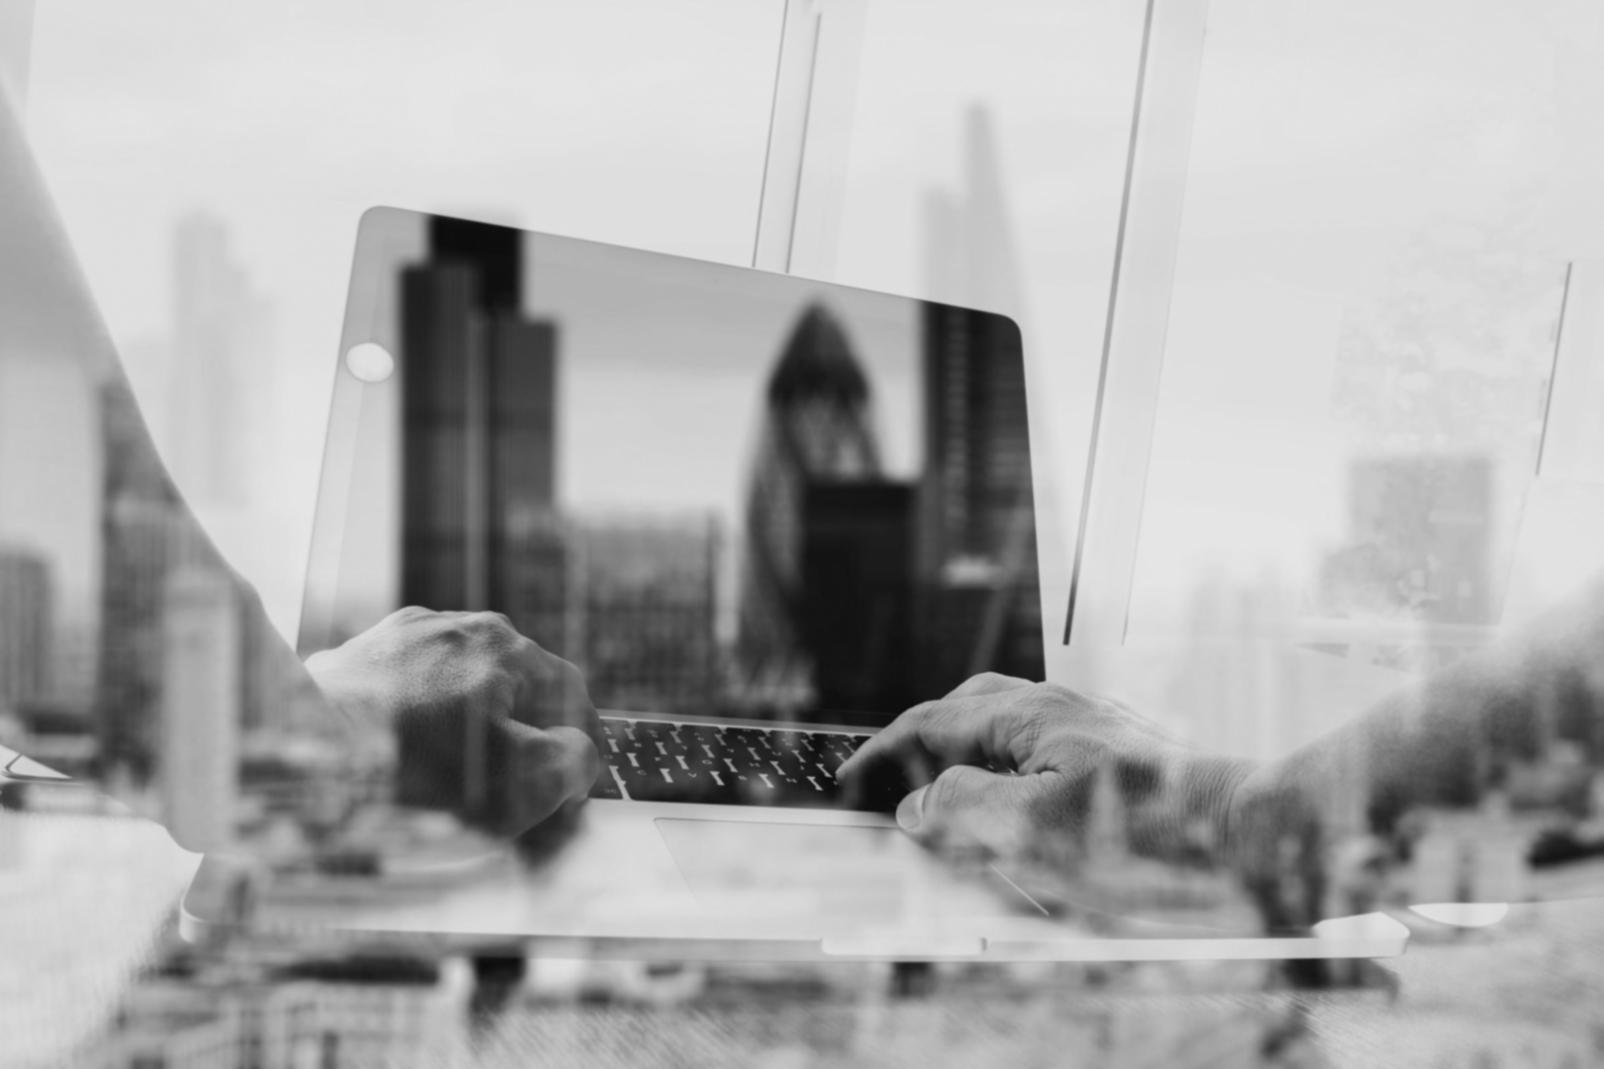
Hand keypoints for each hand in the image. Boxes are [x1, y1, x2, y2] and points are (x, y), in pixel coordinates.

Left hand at [305, 607, 601, 838]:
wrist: (291, 757)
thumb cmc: (407, 770)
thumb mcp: (516, 781)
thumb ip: (569, 763)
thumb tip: (578, 754)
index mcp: (504, 644)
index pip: (568, 691)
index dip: (580, 743)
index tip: (575, 785)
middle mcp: (454, 625)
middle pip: (513, 686)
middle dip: (522, 737)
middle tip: (519, 792)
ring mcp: (399, 637)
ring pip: (459, 688)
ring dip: (471, 732)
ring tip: (459, 785)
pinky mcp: (354, 658)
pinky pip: (408, 694)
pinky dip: (418, 728)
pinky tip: (406, 766)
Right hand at [837, 673, 1252, 872]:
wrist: (1251, 834)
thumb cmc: (1149, 836)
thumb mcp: (1035, 831)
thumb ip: (964, 809)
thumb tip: (916, 803)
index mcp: (1029, 715)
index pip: (933, 722)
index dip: (884, 753)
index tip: (848, 782)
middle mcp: (1061, 707)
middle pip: (969, 708)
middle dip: (923, 742)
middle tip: (894, 784)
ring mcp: (1095, 726)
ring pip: (1009, 726)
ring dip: (967, 754)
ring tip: (951, 799)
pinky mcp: (1122, 753)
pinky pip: (1044, 746)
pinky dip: (1009, 769)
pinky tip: (1022, 805)